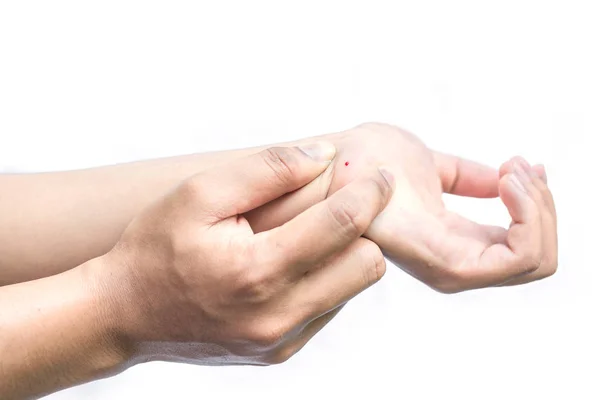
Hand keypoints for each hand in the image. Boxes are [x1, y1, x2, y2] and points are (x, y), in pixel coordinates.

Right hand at [93, 143, 393, 365]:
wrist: (124, 313)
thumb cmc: (156, 247)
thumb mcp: (200, 193)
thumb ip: (267, 169)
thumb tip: (325, 154)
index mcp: (257, 272)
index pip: (343, 225)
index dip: (370, 193)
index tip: (382, 174)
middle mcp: (277, 316)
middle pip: (366, 264)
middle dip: (362, 228)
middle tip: (340, 200)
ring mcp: (282, 340)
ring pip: (353, 288)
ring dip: (344, 253)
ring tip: (310, 230)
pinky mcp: (281, 351)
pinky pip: (329, 308)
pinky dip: (324, 279)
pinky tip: (291, 261)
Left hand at [247, 123, 557, 292]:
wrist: (329, 158)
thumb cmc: (367, 159)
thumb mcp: (431, 164)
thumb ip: (469, 178)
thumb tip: (512, 174)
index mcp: (451, 241)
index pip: (520, 251)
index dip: (539, 210)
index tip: (525, 167)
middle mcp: (451, 262)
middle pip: (534, 261)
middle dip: (544, 209)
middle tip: (521, 168)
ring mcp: (445, 265)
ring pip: (531, 261)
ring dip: (539, 210)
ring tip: (513, 171)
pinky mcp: (438, 259)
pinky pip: (512, 257)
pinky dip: (528, 217)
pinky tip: (508, 179)